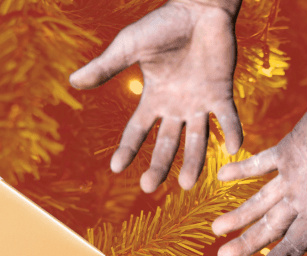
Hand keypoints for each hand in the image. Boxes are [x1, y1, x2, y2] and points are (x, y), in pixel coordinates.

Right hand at [70, 0, 242, 192]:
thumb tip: (73, 81)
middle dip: (158, 166)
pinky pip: (227, 117)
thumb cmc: (163, 23)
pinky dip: (231, 132)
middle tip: (149, 187)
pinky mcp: (222, 91)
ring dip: (194, 162)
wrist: (197, 6)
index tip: (116, 169)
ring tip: (188, 184)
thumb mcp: (129, 45)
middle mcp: (176, 106)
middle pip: (166, 144)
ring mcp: (199, 101)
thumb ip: (106, 66)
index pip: (137, 131)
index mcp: (153, 97)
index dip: (127, 150)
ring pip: (197, 139)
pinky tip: (234, 149)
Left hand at [212, 82, 306, 255]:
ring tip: (215, 228)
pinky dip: (241, 171)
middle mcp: (306, 197)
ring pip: (261, 201)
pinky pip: (260, 165)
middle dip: (247, 243)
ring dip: (240, 214)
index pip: (292, 246)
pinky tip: (222, 176)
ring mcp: (295, 174)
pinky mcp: (289, 149)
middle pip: (271, 228)